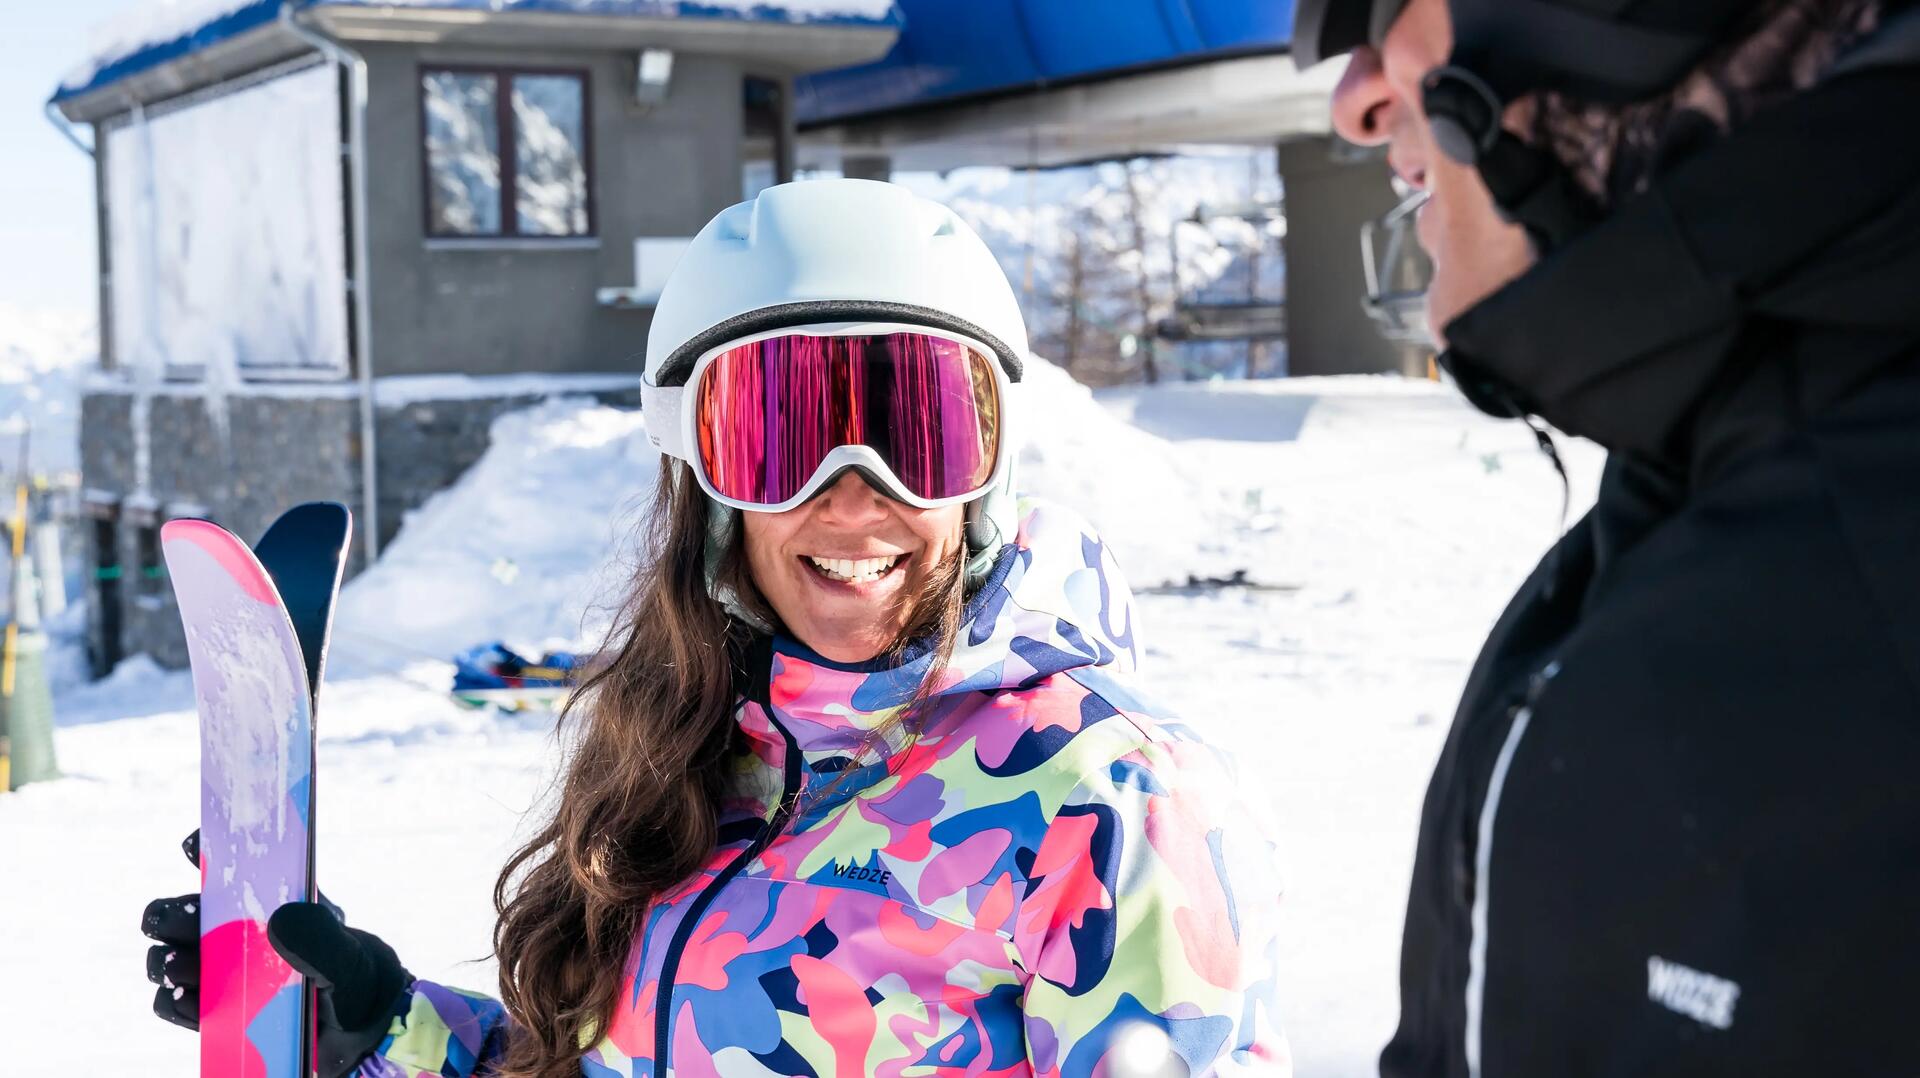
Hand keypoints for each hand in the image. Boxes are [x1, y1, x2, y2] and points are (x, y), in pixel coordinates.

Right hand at [141, 830, 413, 1077]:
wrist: (354, 1029)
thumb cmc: (353, 978)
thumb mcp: (346, 955)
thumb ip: (321, 936)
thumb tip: (279, 920)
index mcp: (265, 901)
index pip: (226, 865)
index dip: (202, 849)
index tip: (194, 846)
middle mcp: (231, 931)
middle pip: (178, 913)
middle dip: (169, 915)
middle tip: (178, 922)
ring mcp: (216, 970)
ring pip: (166, 957)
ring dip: (166, 961)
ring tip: (181, 967)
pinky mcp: (210, 1010)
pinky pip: (173, 1003)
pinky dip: (176, 1002)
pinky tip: (192, 1001)